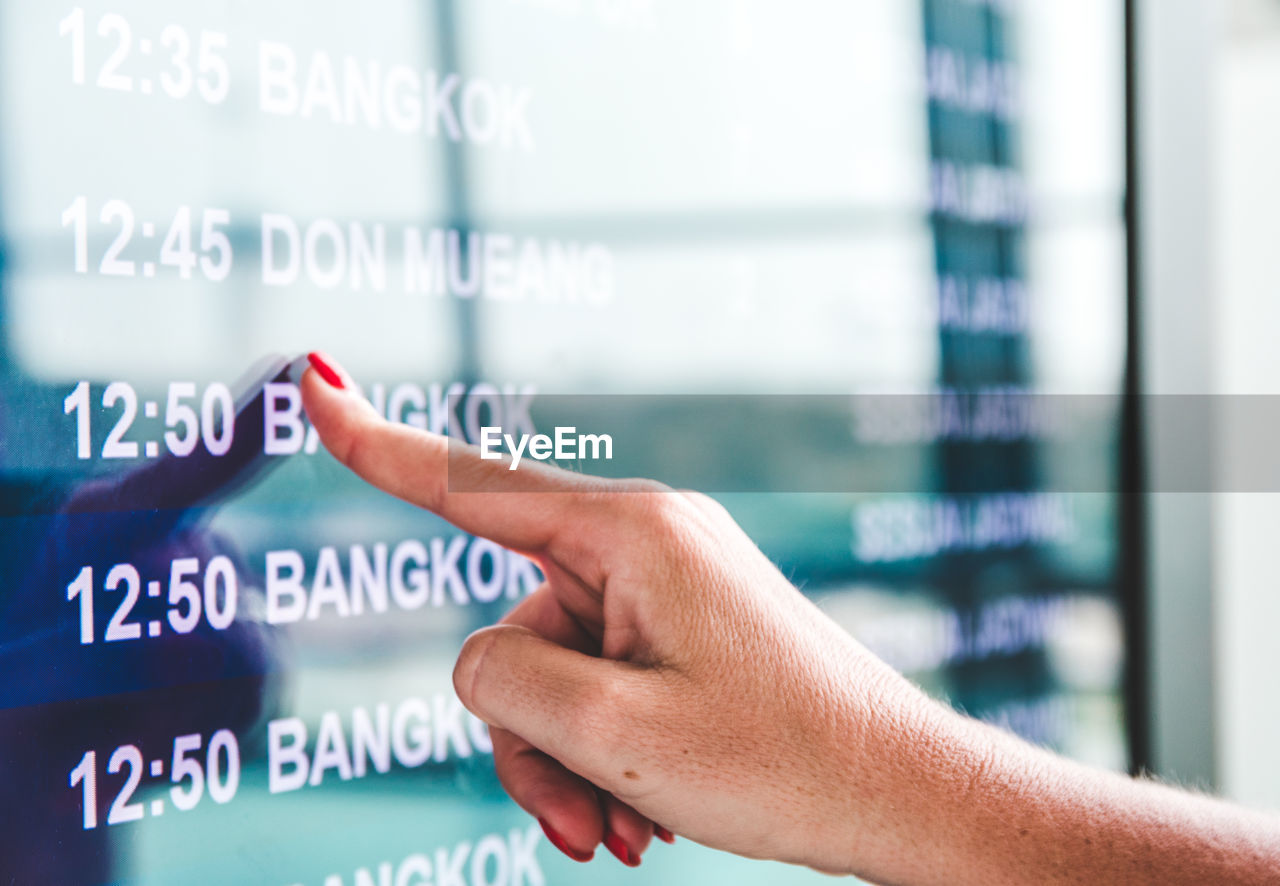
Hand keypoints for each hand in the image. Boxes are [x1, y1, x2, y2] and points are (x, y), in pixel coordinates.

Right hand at [299, 353, 958, 876]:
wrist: (900, 793)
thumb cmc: (780, 759)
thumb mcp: (613, 731)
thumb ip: (501, 678)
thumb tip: (477, 656)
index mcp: (631, 533)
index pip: (469, 483)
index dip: (374, 439)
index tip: (311, 375)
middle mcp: (648, 541)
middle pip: (515, 631)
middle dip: (533, 740)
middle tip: (588, 827)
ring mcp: (668, 584)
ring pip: (556, 677)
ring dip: (575, 764)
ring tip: (629, 828)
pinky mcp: (684, 627)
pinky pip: (603, 686)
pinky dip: (609, 755)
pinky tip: (649, 814)